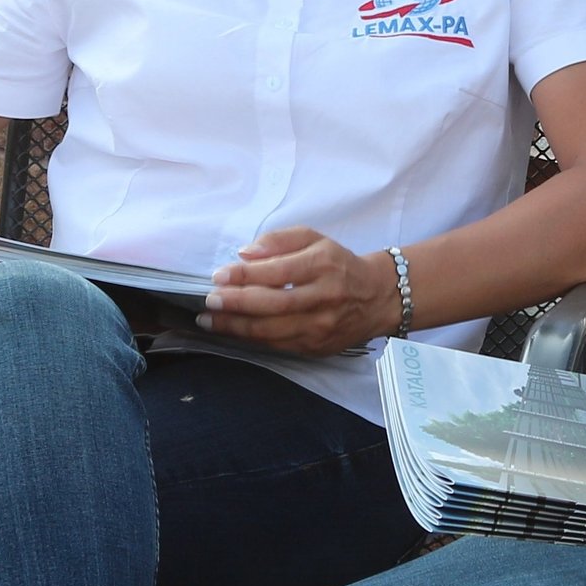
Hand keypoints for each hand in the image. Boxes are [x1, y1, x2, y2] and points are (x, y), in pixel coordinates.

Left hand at [198, 227, 389, 355]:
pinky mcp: (316, 347)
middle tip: (208, 300)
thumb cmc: (338, 264)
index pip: (277, 272)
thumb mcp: (314, 239)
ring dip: (235, 326)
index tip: (219, 276)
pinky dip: (251, 338)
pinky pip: (277, 344)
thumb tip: (245, 253)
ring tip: (210, 319)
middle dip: (235, 303)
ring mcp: (320, 326)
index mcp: (323, 265)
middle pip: (272, 304)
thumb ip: (279, 241)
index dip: (244, 275)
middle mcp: (323, 297)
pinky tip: (233, 330)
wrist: (377, 298)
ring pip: (271, 330)